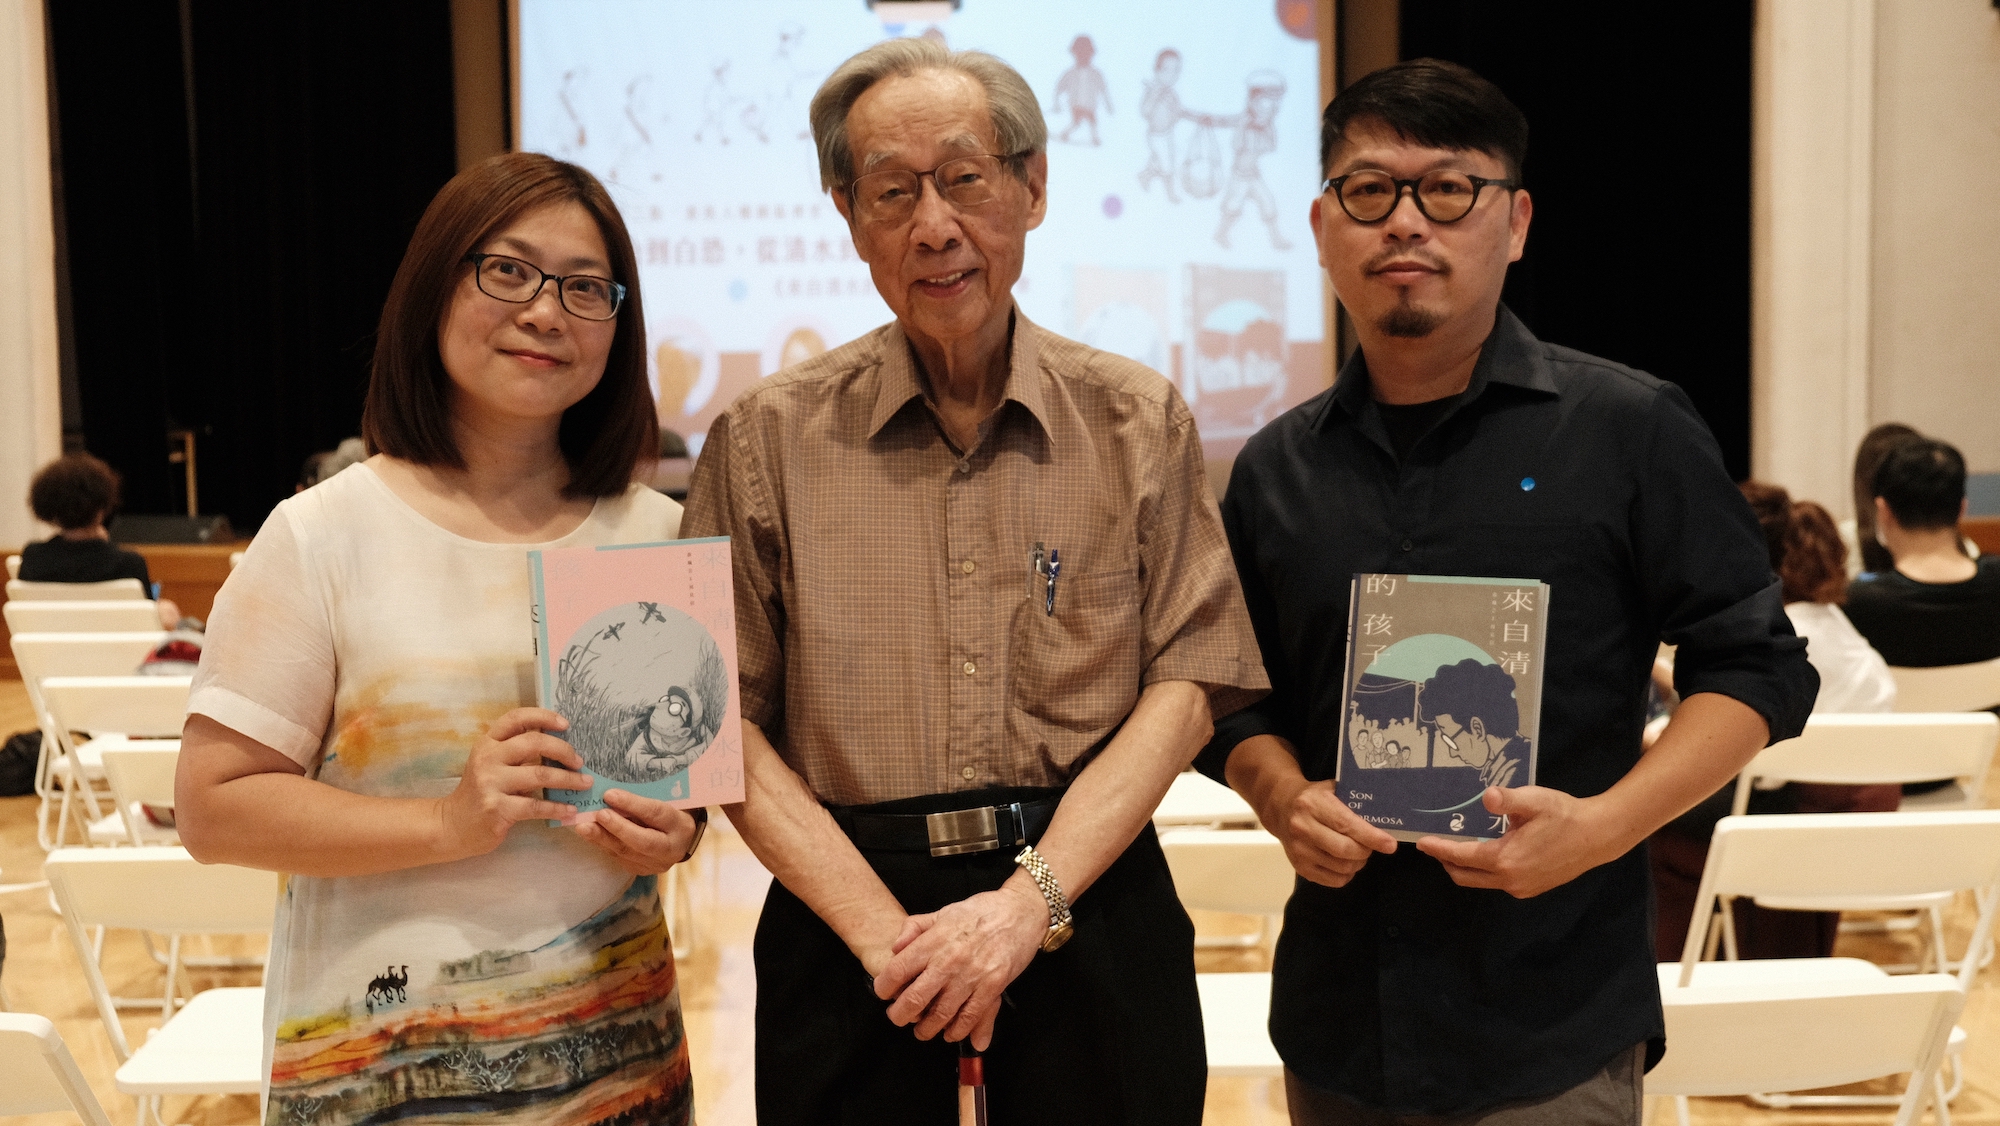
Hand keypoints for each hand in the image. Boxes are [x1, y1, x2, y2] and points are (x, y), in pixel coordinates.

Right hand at [435, 708, 590, 859]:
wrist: (453, 826)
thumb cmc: (479, 793)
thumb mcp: (491, 765)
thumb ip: (516, 753)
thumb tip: (560, 748)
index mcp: (488, 743)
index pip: (516, 718)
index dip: (543, 717)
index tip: (565, 725)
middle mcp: (488, 759)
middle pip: (533, 742)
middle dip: (563, 750)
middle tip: (579, 761)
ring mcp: (491, 783)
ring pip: (540, 775)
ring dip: (568, 779)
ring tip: (584, 783)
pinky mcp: (497, 809)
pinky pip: (536, 806)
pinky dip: (557, 808)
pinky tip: (570, 810)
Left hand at [571, 791, 699, 874]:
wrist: (680, 837)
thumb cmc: (672, 810)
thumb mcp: (667, 800)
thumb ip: (645, 796)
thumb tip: (613, 790)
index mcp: (681, 825)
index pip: (655, 814)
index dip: (632, 804)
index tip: (610, 794)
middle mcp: (671, 849)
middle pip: (643, 841)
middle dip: (618, 827)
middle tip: (598, 814)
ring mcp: (656, 863)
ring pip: (626, 852)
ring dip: (603, 838)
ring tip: (583, 826)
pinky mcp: (641, 870)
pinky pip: (619, 857)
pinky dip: (602, 844)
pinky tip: (590, 834)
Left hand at [871, 876, 1046, 1050]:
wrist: (1020, 912)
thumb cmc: (981, 911)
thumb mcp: (943, 911)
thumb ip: (914, 928)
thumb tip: (895, 948)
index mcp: (934, 940)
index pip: (897, 970)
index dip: (884, 987)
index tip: (884, 993)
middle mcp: (949, 960)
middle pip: (915, 999)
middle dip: (900, 1015)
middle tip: (898, 1017)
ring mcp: (971, 976)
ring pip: (941, 1015)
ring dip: (927, 1029)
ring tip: (922, 1030)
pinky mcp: (992, 987)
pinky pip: (970, 1017)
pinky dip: (957, 1031)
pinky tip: (950, 1032)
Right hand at [1269, 777, 1397, 886]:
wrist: (1280, 808)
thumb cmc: (1314, 797)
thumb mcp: (1332, 789)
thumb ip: (1354, 801)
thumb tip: (1386, 816)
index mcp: (1313, 805)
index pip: (1346, 825)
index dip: (1371, 837)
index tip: (1390, 844)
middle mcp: (1302, 828)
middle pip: (1345, 850)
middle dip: (1366, 851)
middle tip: (1371, 846)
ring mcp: (1299, 850)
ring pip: (1342, 867)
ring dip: (1358, 862)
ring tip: (1358, 852)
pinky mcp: (1300, 867)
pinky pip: (1334, 880)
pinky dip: (1347, 874)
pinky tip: (1345, 861)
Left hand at [1415, 786, 1623, 897]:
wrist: (1598, 836)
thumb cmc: (1565, 815)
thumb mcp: (1535, 801)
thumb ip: (1508, 799)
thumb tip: (1487, 797)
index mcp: (1505, 859)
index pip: (1461, 856)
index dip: (1439, 849)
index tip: (1420, 842)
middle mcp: (1510, 880)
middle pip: (1465, 876)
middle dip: (1446, 861)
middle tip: (1434, 845)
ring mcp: (1522, 888)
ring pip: (1482, 881)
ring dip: (1466, 867)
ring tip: (1457, 847)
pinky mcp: (1531, 888)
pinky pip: (1499, 882)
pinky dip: (1486, 870)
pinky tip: (1488, 853)